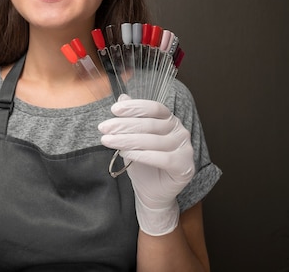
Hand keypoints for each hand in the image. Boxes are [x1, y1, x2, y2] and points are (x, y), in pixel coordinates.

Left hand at [99, 94, 194, 235]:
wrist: (152, 191)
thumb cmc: (143, 163)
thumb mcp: (133, 138)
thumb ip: (131, 118)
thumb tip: (122, 98)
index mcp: (170, 120)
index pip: (154, 108)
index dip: (134, 107)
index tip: (114, 110)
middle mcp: (180, 131)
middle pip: (150, 124)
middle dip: (123, 125)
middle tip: (103, 128)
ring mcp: (185, 148)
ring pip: (153, 141)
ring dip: (127, 140)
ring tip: (109, 141)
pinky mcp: (184, 166)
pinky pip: (161, 158)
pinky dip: (141, 155)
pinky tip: (125, 153)